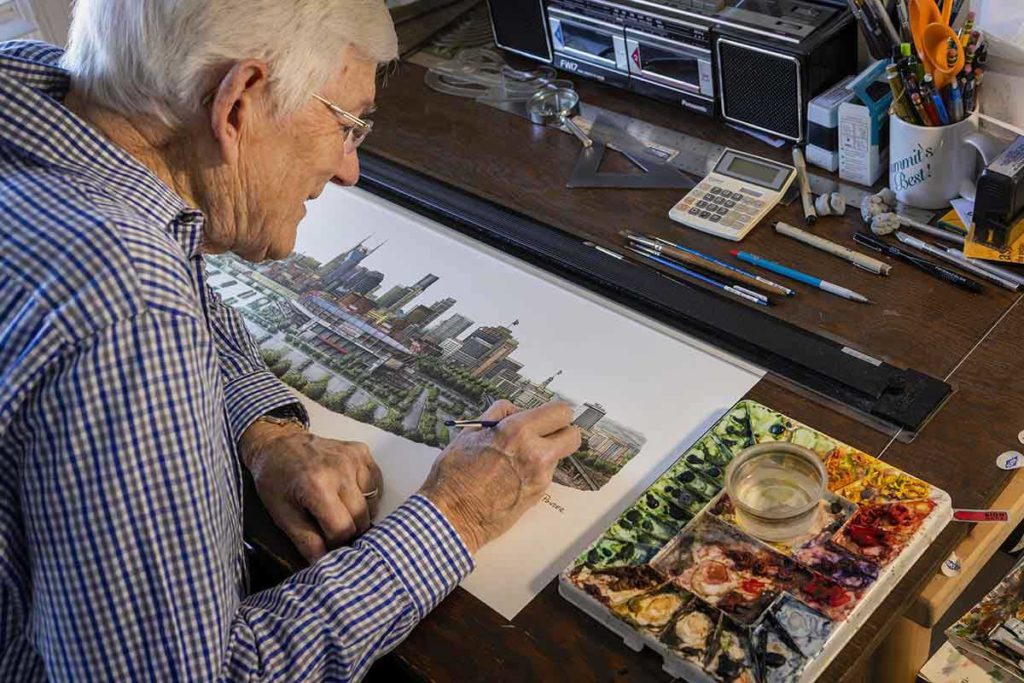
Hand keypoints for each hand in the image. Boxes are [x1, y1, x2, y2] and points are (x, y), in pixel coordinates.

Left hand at [239, 420, 382, 562]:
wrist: (277, 442)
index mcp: (317, 486)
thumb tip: (323, 564)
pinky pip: (376, 483)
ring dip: (360, 514)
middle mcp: (340, 469)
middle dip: (349, 531)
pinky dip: (368, 495)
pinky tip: (352, 496)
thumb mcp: (281, 514)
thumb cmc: (275, 480)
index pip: (342, 530)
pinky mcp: (360, 451)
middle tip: (332, 530)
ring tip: (341, 512)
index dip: (335, 544)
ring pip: (372, 502)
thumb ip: (305, 540)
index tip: (324, 542)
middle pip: (361, 518)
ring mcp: (353, 458)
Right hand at [418, 400, 580, 553]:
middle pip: (573, 435)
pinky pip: (546, 474)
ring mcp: (540, 477)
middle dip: (562, 432)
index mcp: (518, 431)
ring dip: (547, 453)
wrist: (452, 516)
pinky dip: (536, 471)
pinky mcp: (538, 495)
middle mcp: (536, 453)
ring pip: (559, 456)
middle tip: (544, 434)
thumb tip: (513, 410)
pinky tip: (513, 475)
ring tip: (519, 458)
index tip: (548, 416)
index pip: (560, 412)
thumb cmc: (455, 475)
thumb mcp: (470, 433)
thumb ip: (497, 416)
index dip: (555, 413)